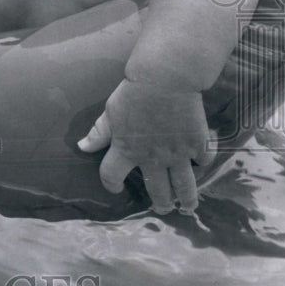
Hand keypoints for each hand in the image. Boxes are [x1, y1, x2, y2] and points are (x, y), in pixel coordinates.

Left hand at [77, 78, 215, 213]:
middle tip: (162, 206)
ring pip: (184, 187)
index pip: (111, 176)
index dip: (111, 184)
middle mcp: (152, 158)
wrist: (165, 78)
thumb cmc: (133, 92)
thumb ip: (99, 133)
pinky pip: (202, 161)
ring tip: (186, 206)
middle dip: (160, 203)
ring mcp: (177, 154)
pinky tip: (199, 164)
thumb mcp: (111, 112)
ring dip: (186, 199)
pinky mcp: (196, 144)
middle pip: (157, 191)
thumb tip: (82, 147)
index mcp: (126, 150)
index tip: (115, 187)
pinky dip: (202, 163)